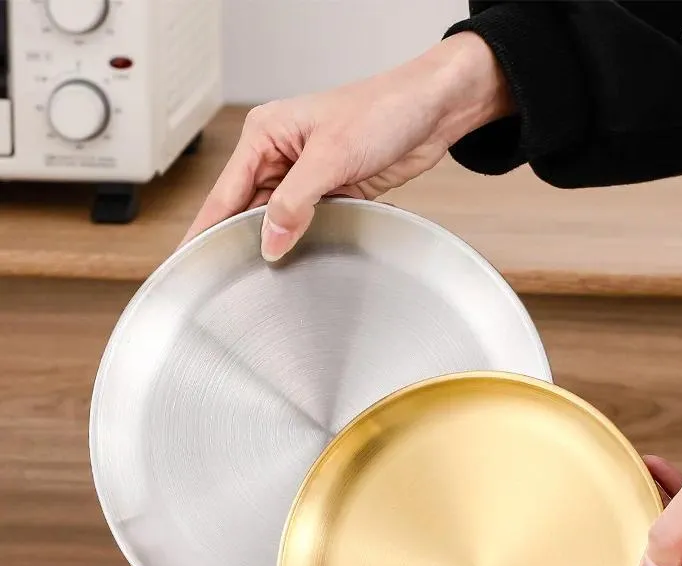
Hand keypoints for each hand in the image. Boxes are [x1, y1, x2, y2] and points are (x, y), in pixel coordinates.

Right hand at [183, 33, 513, 258]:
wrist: (431, 112)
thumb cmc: (383, 111)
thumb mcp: (332, 157)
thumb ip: (295, 203)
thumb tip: (270, 241)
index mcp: (266, 135)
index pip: (224, 192)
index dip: (206, 228)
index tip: (190, 258)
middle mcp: (280, 156)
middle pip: (246, 211)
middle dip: (241, 241)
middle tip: (227, 279)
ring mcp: (305, 177)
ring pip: (276, 222)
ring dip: (275, 244)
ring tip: (262, 276)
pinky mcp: (331, 193)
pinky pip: (305, 226)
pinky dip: (302, 242)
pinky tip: (298, 260)